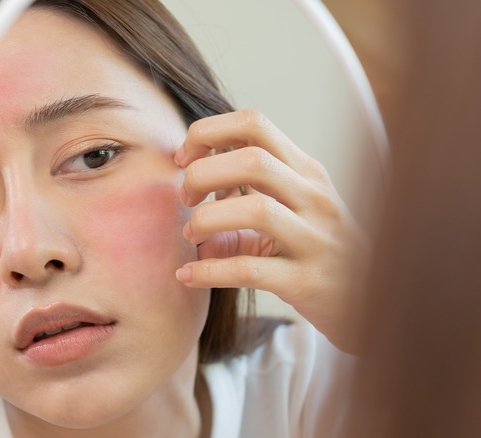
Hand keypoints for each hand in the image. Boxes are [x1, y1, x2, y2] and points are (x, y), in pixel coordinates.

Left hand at [174, 109, 369, 352]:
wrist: (372, 302)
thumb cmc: (317, 249)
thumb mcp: (288, 210)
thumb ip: (242, 195)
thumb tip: (189, 190)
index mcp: (304, 171)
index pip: (253, 123)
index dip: (208, 133)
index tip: (183, 159)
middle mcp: (313, 197)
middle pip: (251, 160)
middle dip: (203, 173)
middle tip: (185, 197)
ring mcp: (315, 238)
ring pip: (255, 210)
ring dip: (206, 219)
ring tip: (191, 235)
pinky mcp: (307, 281)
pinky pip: (250, 270)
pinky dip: (209, 271)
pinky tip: (186, 275)